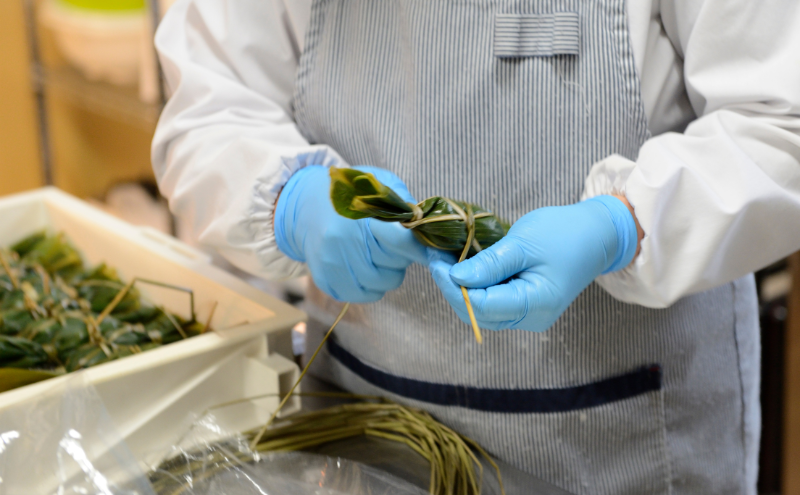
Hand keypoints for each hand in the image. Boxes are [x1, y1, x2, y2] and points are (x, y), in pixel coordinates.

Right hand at [274, 165, 426, 302]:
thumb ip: (403, 204)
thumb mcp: (377, 184)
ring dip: (388, 273)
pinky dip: (371, 286)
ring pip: (382, 284)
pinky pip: (363, 295)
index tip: (426, 246)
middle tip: (391, 244)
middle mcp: (343, 241)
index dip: (417, 245)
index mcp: (359, 214)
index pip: (401, 240)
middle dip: (401, 256)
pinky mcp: (326, 281)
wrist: (304, 205)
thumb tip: (425, 228)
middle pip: (395, 265)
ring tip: (377, 255)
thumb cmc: (349, 194)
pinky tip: (365, 268)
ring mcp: (333, 264)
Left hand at [429, 196, 638, 331]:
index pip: (480, 306)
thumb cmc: (564, 234)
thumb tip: (456, 277)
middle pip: (477, 313)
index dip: (452, 286)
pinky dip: (475, 286)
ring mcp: (528, 316)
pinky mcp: (525, 306)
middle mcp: (531, 319)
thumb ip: (490, 264)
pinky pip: (492, 303)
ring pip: (482, 311)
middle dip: (451, 287)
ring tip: (443, 260)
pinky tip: (462, 266)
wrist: (597, 235)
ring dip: (460, 287)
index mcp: (534, 305)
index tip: (434, 260)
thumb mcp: (523, 244)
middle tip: (433, 257)